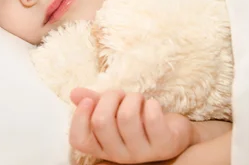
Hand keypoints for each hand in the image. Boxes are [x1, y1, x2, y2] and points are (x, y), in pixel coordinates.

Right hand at [69, 88, 194, 163]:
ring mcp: (142, 153)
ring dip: (132, 98)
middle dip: (110, 97)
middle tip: (120, 94)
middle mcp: (119, 155)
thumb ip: (95, 102)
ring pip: (126, 117)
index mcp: (103, 147)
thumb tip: (74, 93)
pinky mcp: (164, 145)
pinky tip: (153, 105)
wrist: (174, 131)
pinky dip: (151, 104)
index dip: (79, 118)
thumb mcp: (116, 111)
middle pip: (101, 122)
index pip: (79, 140)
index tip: (89, 100)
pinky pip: (152, 119)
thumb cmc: (141, 120)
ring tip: (138, 99)